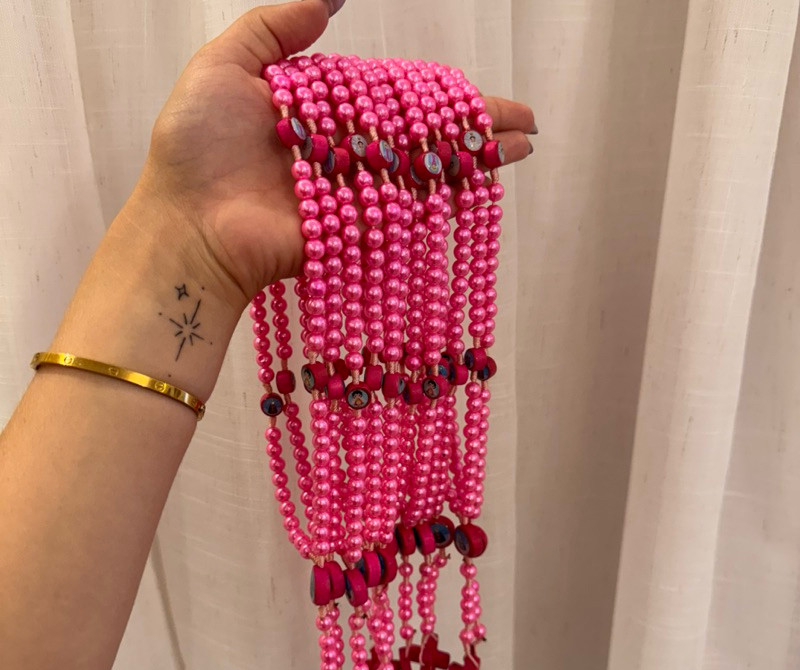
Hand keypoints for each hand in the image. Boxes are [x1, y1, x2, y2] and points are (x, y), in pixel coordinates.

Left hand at [132, 0, 536, 311]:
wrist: (188, 227)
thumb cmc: (196, 146)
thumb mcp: (225, 64)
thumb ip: (278, 26)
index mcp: (318, 113)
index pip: (392, 98)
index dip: (436, 96)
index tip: (476, 95)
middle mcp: (343, 153)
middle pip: (420, 136)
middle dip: (473, 128)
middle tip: (525, 123)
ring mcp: (353, 194)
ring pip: (425, 170)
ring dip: (476, 158)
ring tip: (524, 146)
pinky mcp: (356, 230)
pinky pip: (409, 208)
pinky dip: (449, 193)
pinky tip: (486, 180)